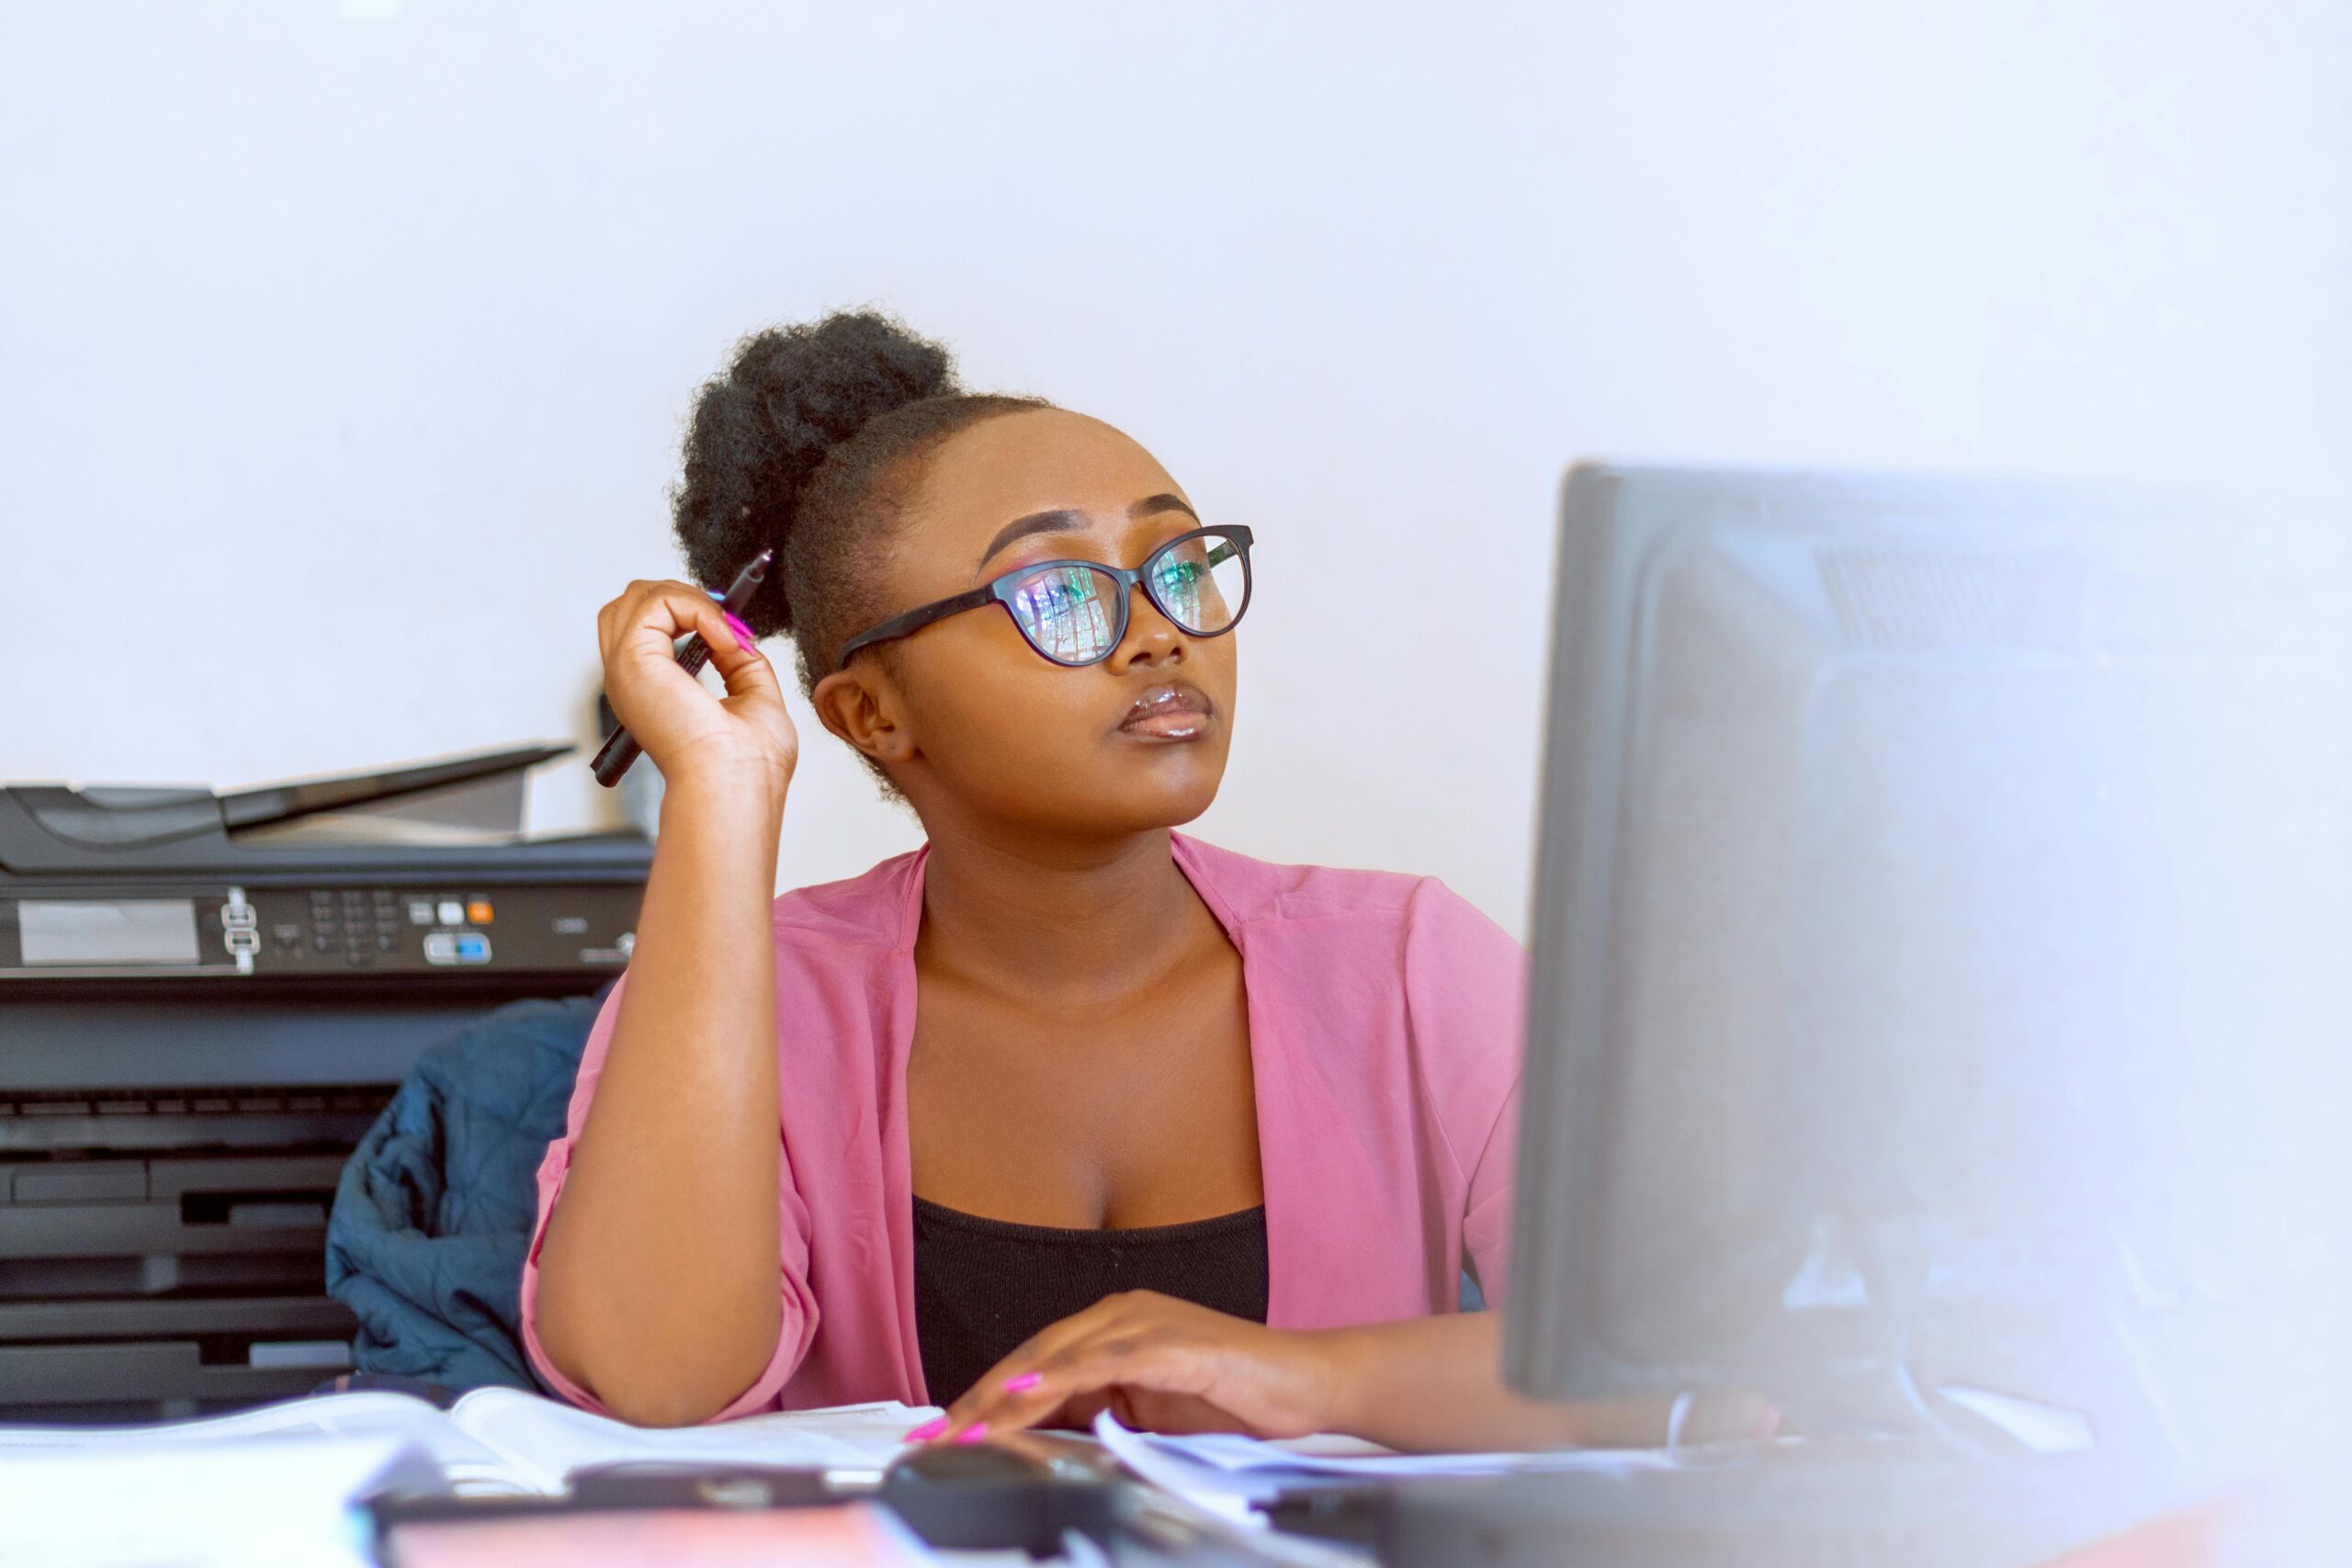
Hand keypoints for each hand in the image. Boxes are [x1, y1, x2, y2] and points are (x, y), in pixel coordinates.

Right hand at [595, 579, 796, 791]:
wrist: (736, 784)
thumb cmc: (748, 765)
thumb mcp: (754, 699)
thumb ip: (741, 664)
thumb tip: (735, 635)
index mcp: (652, 692)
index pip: (648, 630)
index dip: (689, 614)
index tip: (731, 631)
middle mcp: (632, 680)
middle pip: (632, 604)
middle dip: (683, 597)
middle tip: (725, 626)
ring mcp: (626, 669)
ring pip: (638, 595)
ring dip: (689, 597)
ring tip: (723, 630)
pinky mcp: (632, 659)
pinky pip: (656, 601)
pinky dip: (696, 607)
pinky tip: (722, 638)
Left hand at [916, 1291, 1337, 1443]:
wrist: (1305, 1385)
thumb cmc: (1234, 1398)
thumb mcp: (1149, 1410)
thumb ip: (1098, 1412)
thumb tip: (1039, 1438)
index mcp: (1115, 1326)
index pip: (1035, 1360)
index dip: (986, 1395)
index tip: (945, 1429)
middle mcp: (1123, 1314)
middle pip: (1034, 1354)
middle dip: (980, 1398)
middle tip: (937, 1434)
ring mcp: (1147, 1323)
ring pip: (1059, 1355)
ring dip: (1008, 1395)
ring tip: (968, 1428)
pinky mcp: (1174, 1343)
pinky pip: (1106, 1360)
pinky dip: (1062, 1376)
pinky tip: (1031, 1394)